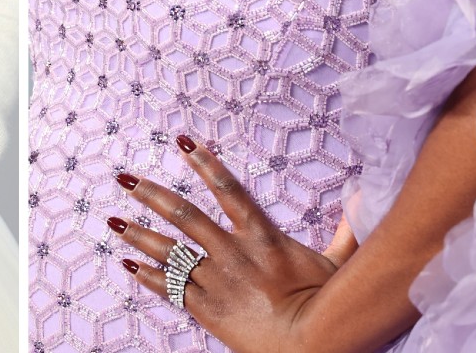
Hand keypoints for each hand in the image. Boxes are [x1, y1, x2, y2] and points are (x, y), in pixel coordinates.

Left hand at [110, 136, 339, 352]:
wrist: (307, 343)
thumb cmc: (325, 303)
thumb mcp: (337, 262)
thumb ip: (346, 231)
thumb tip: (363, 199)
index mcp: (261, 235)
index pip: (226, 188)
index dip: (204, 162)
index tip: (181, 142)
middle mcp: (232, 252)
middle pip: (183, 215)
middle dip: (151, 194)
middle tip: (124, 178)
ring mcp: (216, 280)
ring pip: (169, 250)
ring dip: (138, 233)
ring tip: (112, 219)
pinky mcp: (206, 308)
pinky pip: (170, 288)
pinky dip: (147, 276)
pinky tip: (128, 265)